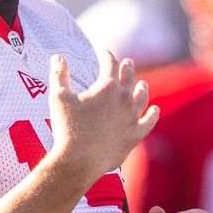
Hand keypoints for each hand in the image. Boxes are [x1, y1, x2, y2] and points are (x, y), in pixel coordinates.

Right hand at [48, 51, 158, 181]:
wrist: (80, 161)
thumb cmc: (68, 128)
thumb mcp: (59, 97)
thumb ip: (59, 74)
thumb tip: (58, 57)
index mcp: (108, 87)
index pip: (110, 64)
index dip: (107, 55)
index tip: (103, 51)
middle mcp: (124, 99)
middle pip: (129, 78)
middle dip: (127, 68)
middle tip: (127, 62)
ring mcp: (132, 118)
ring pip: (142, 98)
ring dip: (142, 88)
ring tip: (142, 83)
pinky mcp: (135, 135)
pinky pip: (149, 122)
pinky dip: (152, 114)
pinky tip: (154, 110)